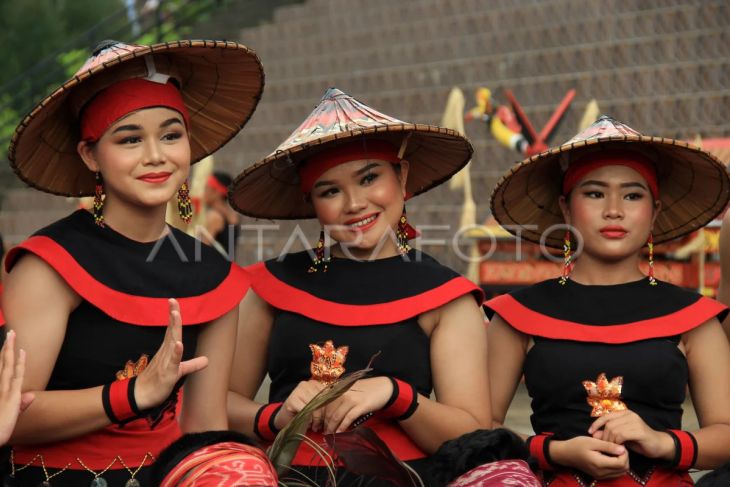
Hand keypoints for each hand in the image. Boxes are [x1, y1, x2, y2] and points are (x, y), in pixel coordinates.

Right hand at [0, 330, 33, 444]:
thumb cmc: (0, 429)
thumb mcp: (12, 415)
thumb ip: (21, 404)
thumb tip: (30, 396)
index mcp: (1, 389)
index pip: (3, 368)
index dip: (5, 355)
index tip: (8, 342)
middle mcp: (1, 387)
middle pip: (3, 362)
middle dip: (6, 346)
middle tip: (11, 331)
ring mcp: (5, 390)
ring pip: (7, 365)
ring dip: (10, 349)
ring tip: (13, 334)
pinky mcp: (11, 396)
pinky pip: (15, 375)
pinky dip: (19, 363)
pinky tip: (22, 352)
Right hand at [134, 299, 208, 409]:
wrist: (142, 396)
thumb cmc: (158, 381)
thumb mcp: (179, 371)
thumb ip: (192, 364)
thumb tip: (207, 360)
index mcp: (168, 350)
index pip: (172, 330)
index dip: (174, 316)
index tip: (173, 302)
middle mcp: (166, 353)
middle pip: (171, 331)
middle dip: (173, 315)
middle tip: (172, 301)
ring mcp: (166, 362)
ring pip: (171, 342)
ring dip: (174, 328)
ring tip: (176, 315)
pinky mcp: (167, 373)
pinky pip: (172, 361)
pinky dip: (176, 352)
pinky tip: (178, 344)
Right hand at [274, 380, 326, 430]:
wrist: (283, 418)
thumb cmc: (302, 412)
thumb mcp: (316, 406)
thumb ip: (325, 404)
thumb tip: (337, 411)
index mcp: (315, 384)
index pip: (328, 395)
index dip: (330, 409)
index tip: (330, 420)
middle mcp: (307, 384)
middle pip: (322, 401)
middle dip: (324, 416)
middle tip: (322, 426)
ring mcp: (299, 390)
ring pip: (315, 406)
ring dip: (316, 419)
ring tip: (315, 427)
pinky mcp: (292, 399)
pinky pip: (306, 411)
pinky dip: (308, 420)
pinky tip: (308, 425)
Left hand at [323, 377, 392, 433]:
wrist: (384, 387)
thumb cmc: (367, 390)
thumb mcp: (350, 390)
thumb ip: (340, 397)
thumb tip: (329, 411)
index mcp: (340, 389)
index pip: (325, 404)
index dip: (320, 415)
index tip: (318, 424)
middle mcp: (344, 393)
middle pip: (330, 411)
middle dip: (325, 424)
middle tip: (323, 432)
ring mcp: (352, 399)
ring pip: (337, 416)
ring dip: (332, 427)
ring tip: (330, 434)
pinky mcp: (361, 406)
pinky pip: (348, 418)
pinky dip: (342, 427)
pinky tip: (340, 433)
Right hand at [551, 436, 628, 479]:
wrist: (566, 454)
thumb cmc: (577, 445)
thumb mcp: (592, 442)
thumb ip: (608, 446)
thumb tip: (623, 449)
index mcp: (599, 464)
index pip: (621, 463)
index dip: (625, 454)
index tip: (619, 444)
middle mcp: (601, 473)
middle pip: (624, 469)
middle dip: (625, 458)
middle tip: (619, 447)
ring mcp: (600, 476)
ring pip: (621, 473)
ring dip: (622, 462)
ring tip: (616, 451)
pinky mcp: (599, 476)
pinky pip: (615, 474)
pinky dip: (618, 466)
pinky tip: (612, 457)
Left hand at [589, 409, 674, 459]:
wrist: (658, 446)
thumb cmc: (639, 441)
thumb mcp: (621, 437)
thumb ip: (608, 434)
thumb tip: (593, 434)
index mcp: (624, 413)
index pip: (605, 416)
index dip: (596, 424)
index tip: (590, 433)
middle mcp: (629, 415)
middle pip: (609, 424)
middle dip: (604, 436)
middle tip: (605, 445)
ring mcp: (635, 421)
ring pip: (614, 429)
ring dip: (611, 440)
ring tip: (613, 447)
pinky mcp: (639, 431)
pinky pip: (622, 435)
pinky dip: (618, 442)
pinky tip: (620, 447)